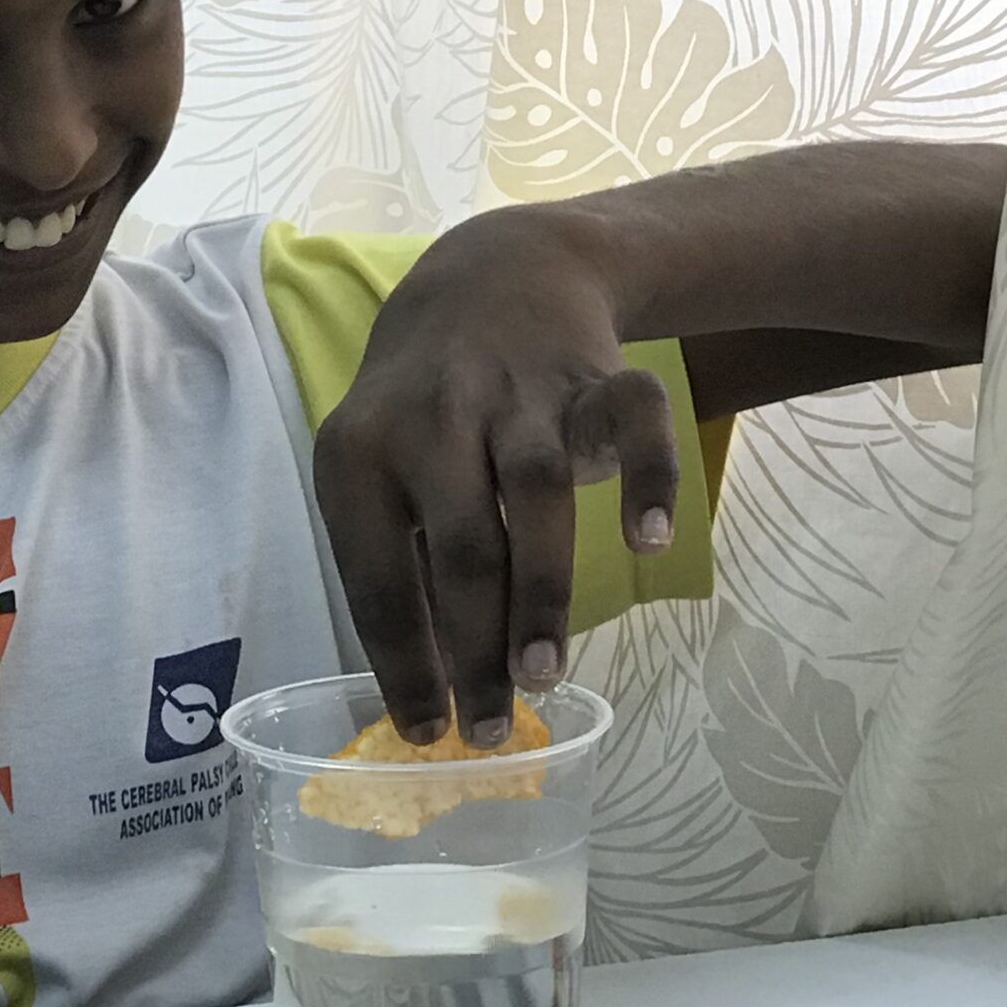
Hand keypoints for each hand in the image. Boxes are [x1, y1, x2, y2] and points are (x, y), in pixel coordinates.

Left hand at [312, 205, 679, 748]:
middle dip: (474, 645)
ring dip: (540, 590)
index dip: (401, 661)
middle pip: (457, 544)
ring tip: (543, 674)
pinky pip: (629, 422)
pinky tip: (648, 542)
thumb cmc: (424, 406)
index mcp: (358, 453)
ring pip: (532, 494)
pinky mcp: (591, 376)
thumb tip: (426, 685)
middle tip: (490, 725)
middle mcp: (433, 418)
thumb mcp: (378, 464)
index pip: (374, 575)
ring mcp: (516, 392)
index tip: (425, 731)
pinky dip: (646, 479)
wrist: (494, 275)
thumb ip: (395, 559)